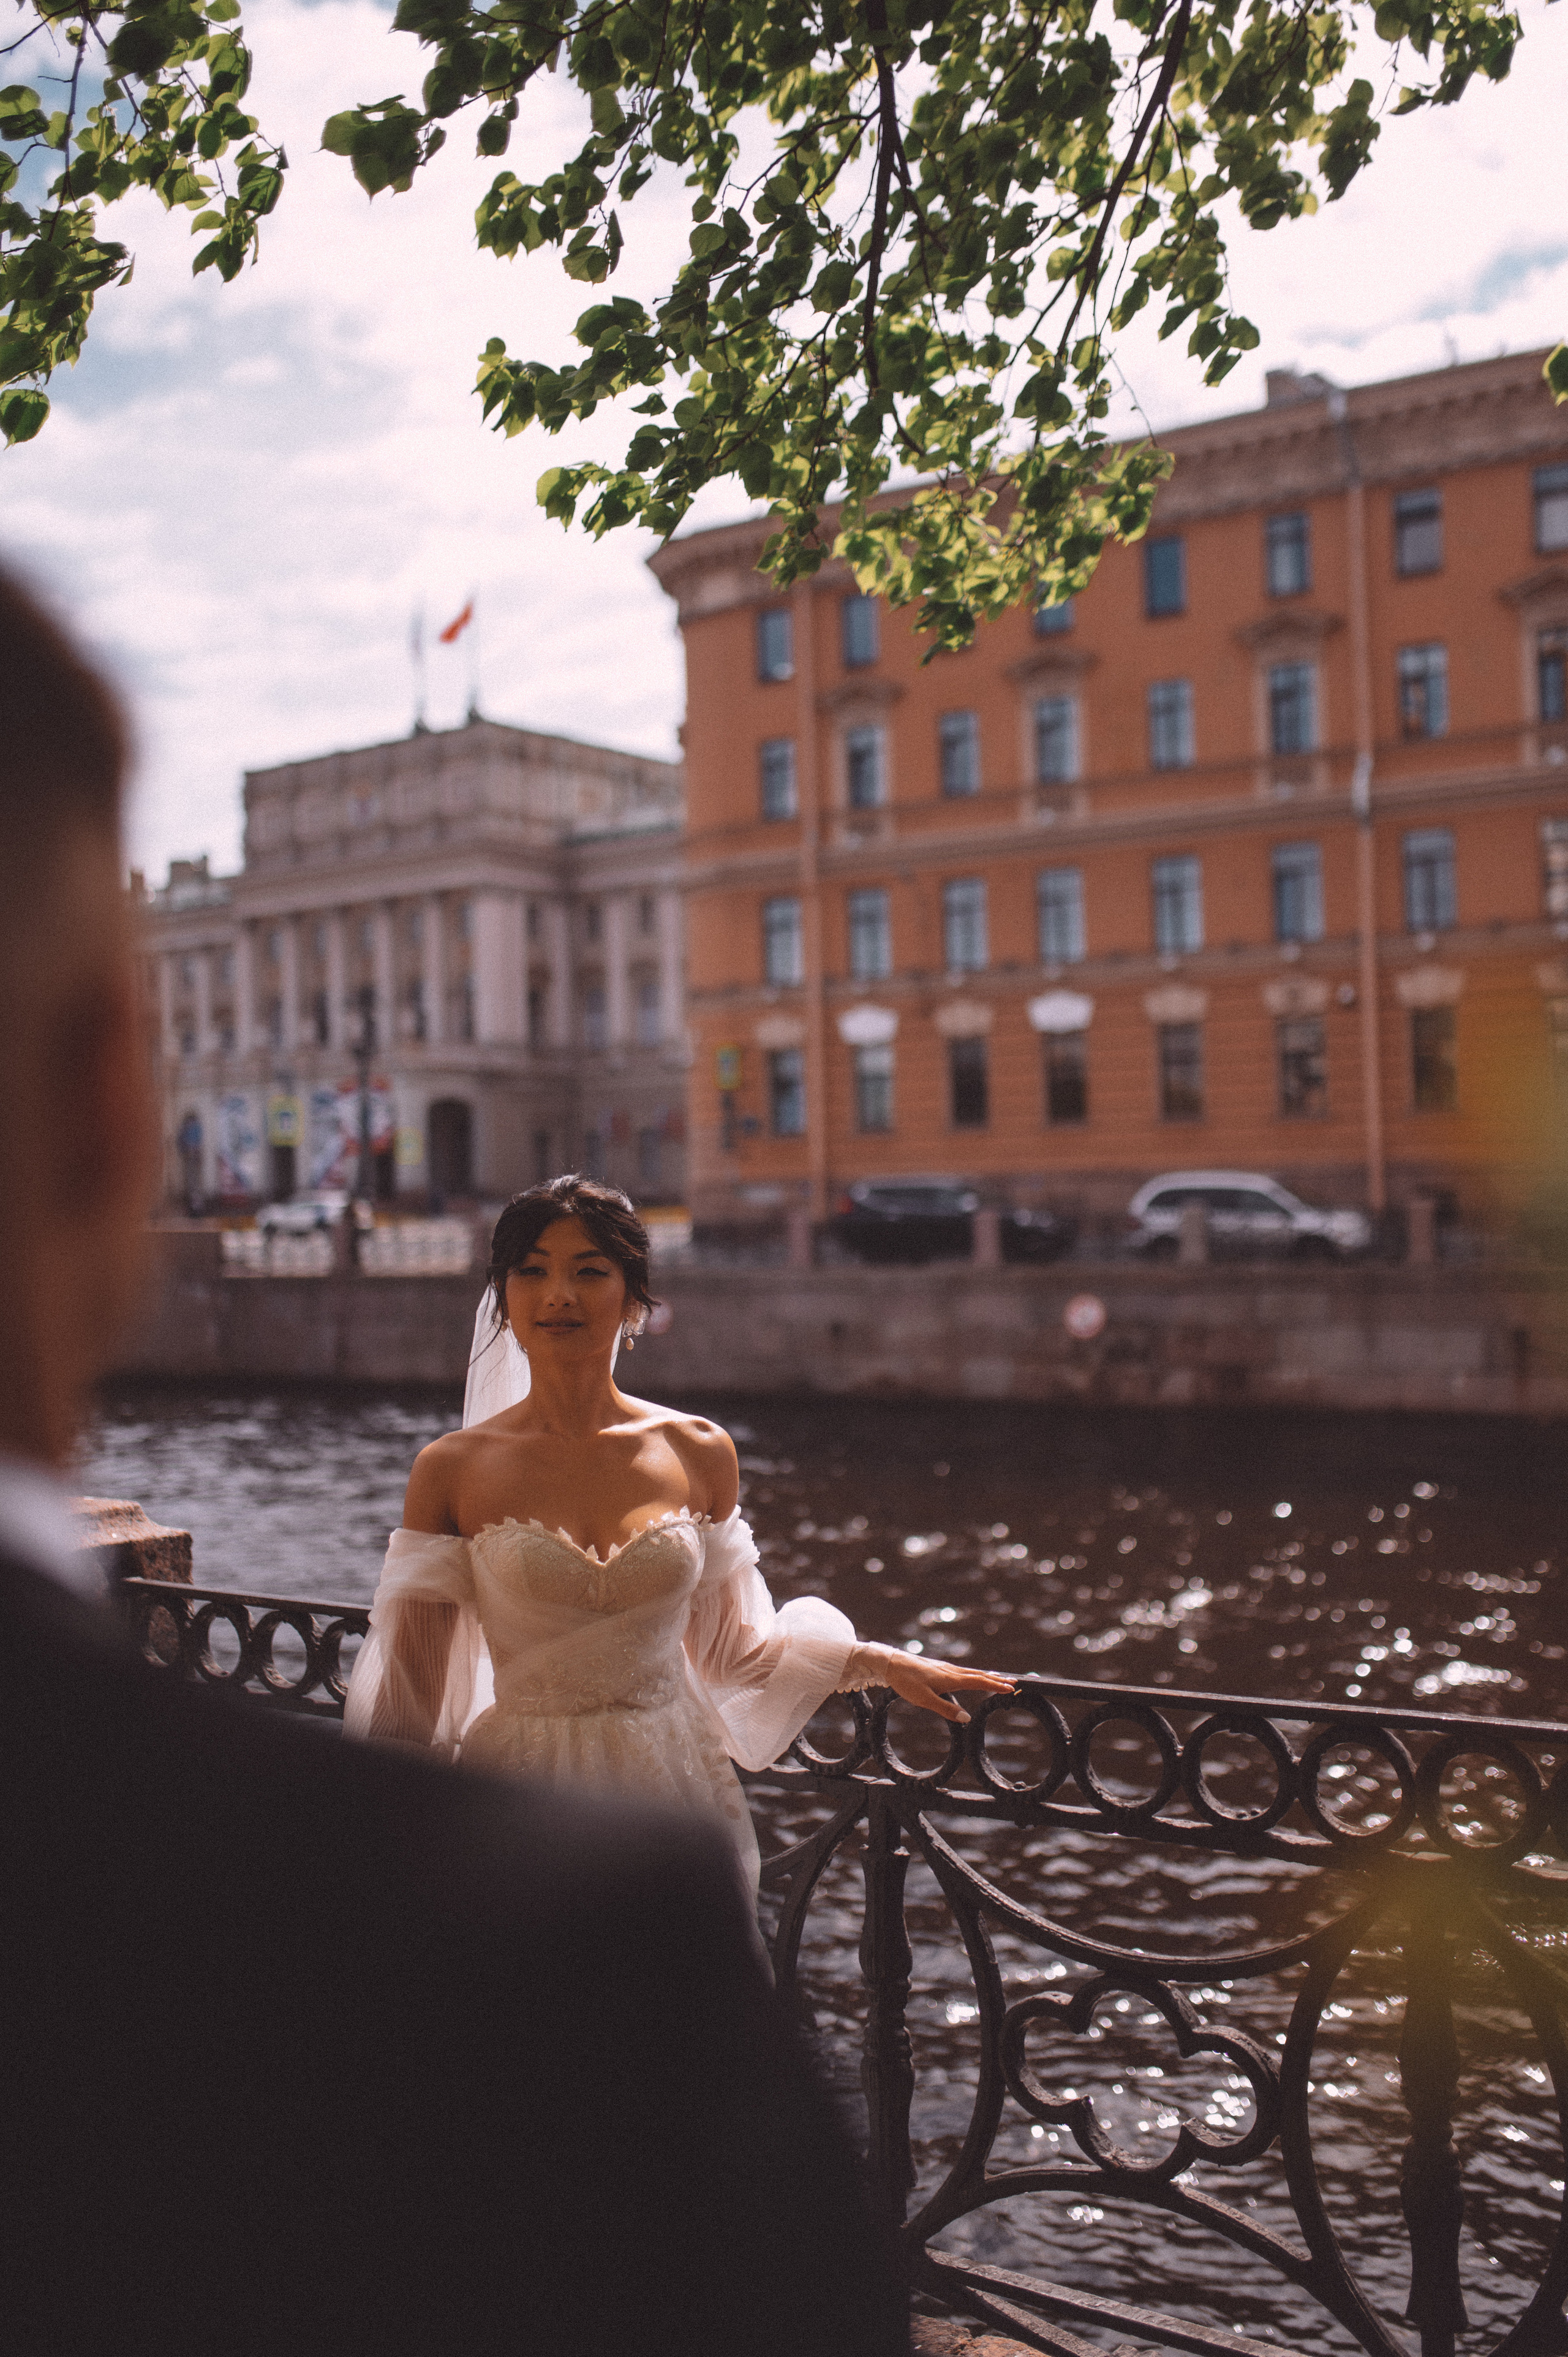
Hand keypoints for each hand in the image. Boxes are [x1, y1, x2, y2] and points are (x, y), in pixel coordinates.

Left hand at [878, 1653, 1016, 1724]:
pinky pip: (963, 1671)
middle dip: (997, 1680)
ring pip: (972, 1672)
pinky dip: (975, 1674)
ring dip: (987, 1676)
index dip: (996, 1686)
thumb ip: (945, 1709)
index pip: (979, 1682)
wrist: (891, 1663)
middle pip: (979, 1675)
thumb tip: (967, 1719)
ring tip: (999, 1679)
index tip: (1011, 1689)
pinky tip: (973, 1676)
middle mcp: (952, 1671)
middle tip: (1014, 1683)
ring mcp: (946, 1668)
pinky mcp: (939, 1668)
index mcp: (951, 1679)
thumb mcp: (924, 1700)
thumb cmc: (907, 1682)